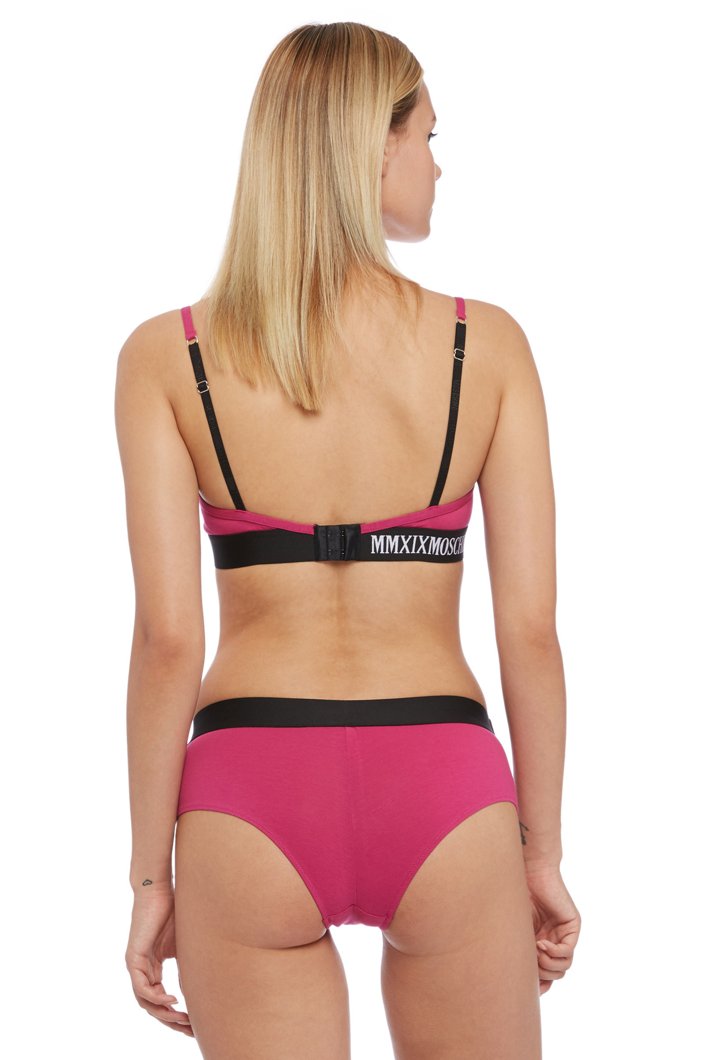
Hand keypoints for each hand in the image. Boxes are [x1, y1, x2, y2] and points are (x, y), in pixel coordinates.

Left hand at [125, 880, 193, 1036]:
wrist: (158, 889)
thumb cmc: (174, 910)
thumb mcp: (185, 944)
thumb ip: (189, 965)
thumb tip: (205, 986)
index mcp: (153, 967)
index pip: (161, 1000)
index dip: (176, 1015)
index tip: (193, 1024)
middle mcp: (142, 970)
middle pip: (153, 1007)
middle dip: (172, 1021)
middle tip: (190, 1030)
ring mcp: (136, 965)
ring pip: (146, 1002)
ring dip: (165, 1014)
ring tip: (183, 1019)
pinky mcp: (134, 958)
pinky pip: (141, 988)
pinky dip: (155, 998)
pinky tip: (172, 1000)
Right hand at [524, 864, 580, 995]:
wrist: (529, 870)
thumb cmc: (515, 893)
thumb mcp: (514, 928)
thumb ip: (518, 948)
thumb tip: (512, 979)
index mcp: (539, 941)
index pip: (546, 973)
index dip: (539, 985)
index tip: (529, 988)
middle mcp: (553, 939)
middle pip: (555, 974)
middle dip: (541, 974)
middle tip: (530, 962)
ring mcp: (564, 933)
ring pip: (563, 967)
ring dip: (548, 964)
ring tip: (535, 950)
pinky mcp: (572, 926)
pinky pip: (567, 951)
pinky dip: (554, 953)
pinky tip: (541, 943)